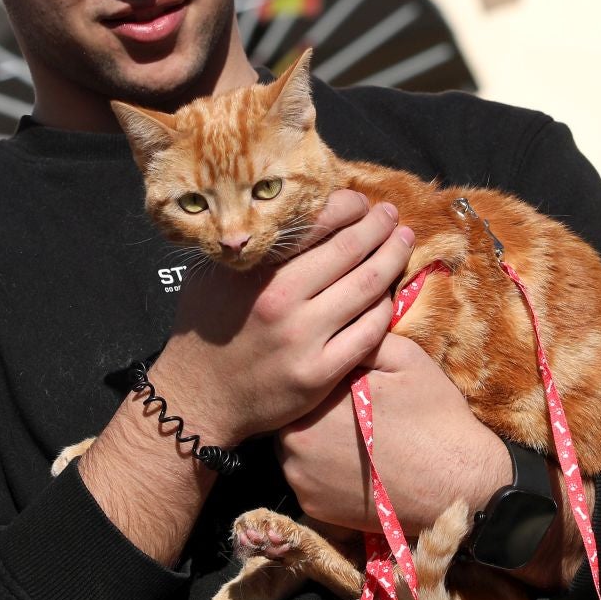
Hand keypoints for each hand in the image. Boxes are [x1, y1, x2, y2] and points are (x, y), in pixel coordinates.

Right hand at [153, 191, 414, 446]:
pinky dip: (384, 307)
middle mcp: (281, 299)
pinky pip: (369, 332)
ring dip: (392, 258)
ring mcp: (303, 338)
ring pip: (367, 287)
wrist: (198, 396)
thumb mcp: (210, 272)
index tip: (360, 203)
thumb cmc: (205, 329)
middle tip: (390, 215)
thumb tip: (287, 207)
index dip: (349, 205)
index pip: (318, 221)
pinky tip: (387, 294)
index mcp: (256, 268)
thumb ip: (248, 243)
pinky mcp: (319, 373)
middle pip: (351, 249)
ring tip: (402, 242)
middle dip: (378, 226)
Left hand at [277, 333, 510, 532]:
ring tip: (352, 441)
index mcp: (316, 400)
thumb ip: (362, 337)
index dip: (324, 379)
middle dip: (315, 411)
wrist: (458, 486)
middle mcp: (296, 443)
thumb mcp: (405, 358)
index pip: (302, 378)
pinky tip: (352, 467)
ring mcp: (300, 480)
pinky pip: (305, 481)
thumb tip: (337, 322)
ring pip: (293, 449)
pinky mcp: (311, 508)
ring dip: (313, 442)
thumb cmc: (434, 417)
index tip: (347, 384)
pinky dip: (321, 474)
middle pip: (293, 415)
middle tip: (351, 412)